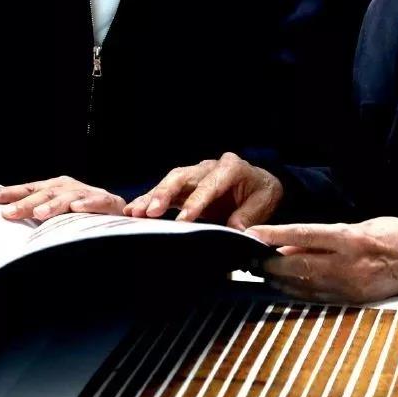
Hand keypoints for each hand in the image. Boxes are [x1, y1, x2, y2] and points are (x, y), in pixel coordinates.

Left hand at [0, 175, 125, 221]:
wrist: (117, 216)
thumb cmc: (82, 217)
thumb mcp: (56, 216)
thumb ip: (37, 217)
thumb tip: (7, 220)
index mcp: (55, 188)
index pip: (29, 189)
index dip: (11, 192)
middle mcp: (69, 187)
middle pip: (45, 193)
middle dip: (26, 203)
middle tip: (9, 212)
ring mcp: (89, 193)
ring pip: (69, 197)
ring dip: (53, 205)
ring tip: (39, 213)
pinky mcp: (109, 202)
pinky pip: (98, 202)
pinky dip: (87, 204)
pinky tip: (77, 208)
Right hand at [124, 152, 281, 229]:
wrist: (260, 184)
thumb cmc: (261, 192)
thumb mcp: (263, 202)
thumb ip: (248, 216)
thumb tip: (235, 229)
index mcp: (231, 167)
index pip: (209, 185)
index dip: (196, 202)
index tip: (184, 219)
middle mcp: (209, 167)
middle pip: (182, 177)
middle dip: (165, 194)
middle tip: (150, 212)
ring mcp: (195, 174)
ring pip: (170, 182)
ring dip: (151, 197)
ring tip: (134, 212)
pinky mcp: (186, 186)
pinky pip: (166, 192)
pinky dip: (150, 200)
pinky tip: (134, 211)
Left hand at [247, 217, 397, 303]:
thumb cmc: (393, 235)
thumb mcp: (360, 226)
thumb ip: (326, 237)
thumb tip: (292, 245)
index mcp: (350, 238)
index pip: (303, 235)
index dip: (275, 236)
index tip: (253, 235)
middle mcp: (347, 263)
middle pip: (298, 265)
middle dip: (270, 263)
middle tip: (250, 257)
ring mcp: (350, 285)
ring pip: (304, 284)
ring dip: (279, 279)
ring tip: (261, 272)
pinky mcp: (353, 300)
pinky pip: (318, 297)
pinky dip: (297, 291)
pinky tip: (285, 286)